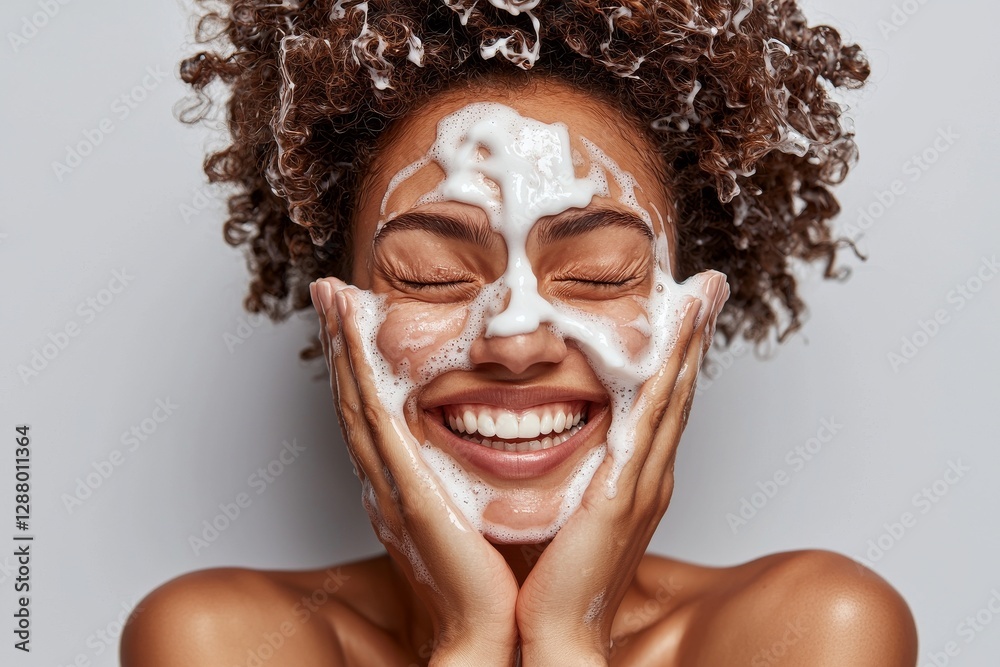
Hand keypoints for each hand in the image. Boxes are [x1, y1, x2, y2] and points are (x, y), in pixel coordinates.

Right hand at [311, 278, 519, 665]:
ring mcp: (388, 483)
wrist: (487, 631)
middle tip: (330, 293)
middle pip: (353, 398)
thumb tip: (482, 460)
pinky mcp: (404, 490)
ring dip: (342, 346)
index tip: (355, 321)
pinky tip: (351, 339)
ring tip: (333, 298)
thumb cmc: (487, 582)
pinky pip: (374, 421)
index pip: (374, 412)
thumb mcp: (473, 519)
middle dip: (340, 343)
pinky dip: (358, 376)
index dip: (359, 366)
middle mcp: (385, 479)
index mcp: (403, 485)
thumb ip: (464, 488)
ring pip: (355, 400)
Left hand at [514, 271, 729, 665]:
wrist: (555, 634)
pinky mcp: (627, 490)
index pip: (658, 407)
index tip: (681, 314)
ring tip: (702, 294)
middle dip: (693, 337)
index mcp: (634, 481)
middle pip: (677, 392)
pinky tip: (676, 338)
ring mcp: (644, 482)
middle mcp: (649, 476)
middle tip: (707, 287)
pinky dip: (668, 374)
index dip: (674, 359)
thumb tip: (549, 450)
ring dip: (688, 342)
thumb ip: (568, 481)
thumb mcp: (564, 515)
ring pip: (672, 397)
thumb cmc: (552, 581)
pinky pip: (651, 417)